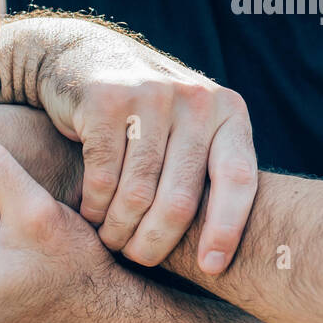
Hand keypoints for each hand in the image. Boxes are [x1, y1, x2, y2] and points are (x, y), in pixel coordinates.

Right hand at [10, 17, 256, 275]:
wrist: (83, 54)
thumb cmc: (146, 112)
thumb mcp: (190, 126)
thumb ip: (208, 167)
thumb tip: (229, 248)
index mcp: (228, 111)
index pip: (239, 179)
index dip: (227, 229)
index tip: (211, 268)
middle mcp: (196, 100)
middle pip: (181, 199)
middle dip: (156, 242)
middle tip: (138, 258)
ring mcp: (152, 95)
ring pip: (138, 193)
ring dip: (120, 229)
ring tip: (111, 239)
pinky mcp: (106, 100)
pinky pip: (103, 177)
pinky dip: (95, 206)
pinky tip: (91, 212)